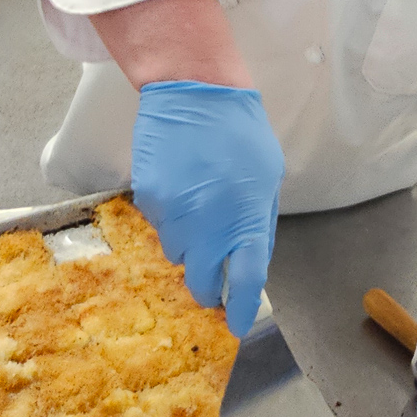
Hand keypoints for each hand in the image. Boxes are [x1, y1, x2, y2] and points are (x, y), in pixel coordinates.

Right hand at [131, 81, 284, 337]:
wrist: (194, 92)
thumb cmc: (241, 134)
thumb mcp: (268, 179)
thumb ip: (259, 223)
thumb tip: (250, 260)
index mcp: (246, 220)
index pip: (243, 281)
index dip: (238, 308)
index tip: (234, 323)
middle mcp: (208, 225)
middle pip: (200, 281)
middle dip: (206, 285)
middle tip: (211, 273)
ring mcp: (174, 214)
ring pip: (176, 253)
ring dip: (188, 244)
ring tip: (198, 208)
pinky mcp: (148, 199)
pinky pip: (159, 225)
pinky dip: (171, 217)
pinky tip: (180, 187)